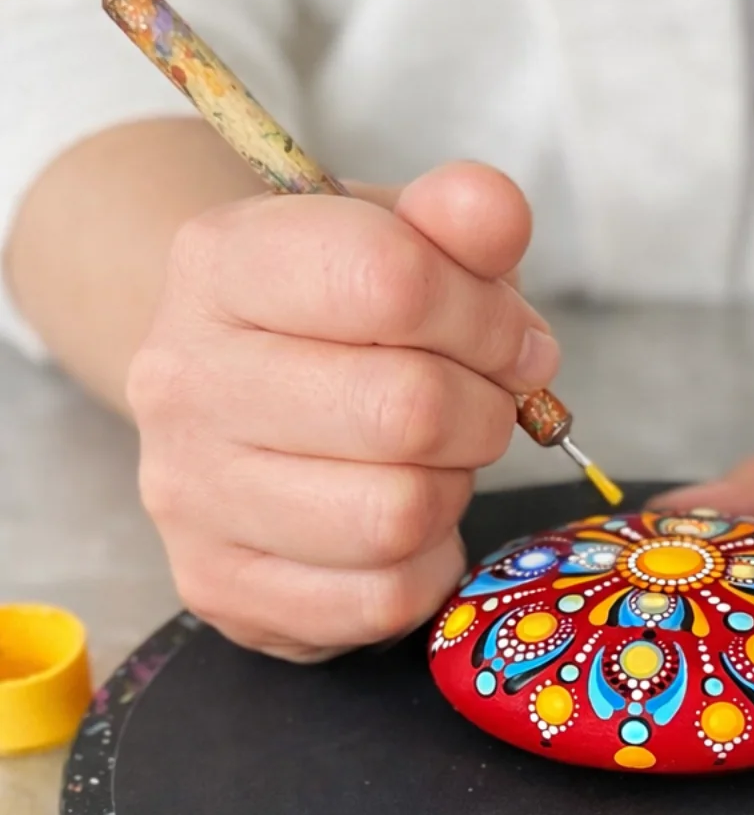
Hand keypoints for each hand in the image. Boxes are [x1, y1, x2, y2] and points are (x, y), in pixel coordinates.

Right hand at [127, 161, 555, 658]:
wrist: (234, 393)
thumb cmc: (336, 314)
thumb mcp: (398, 238)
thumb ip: (461, 217)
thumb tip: (496, 215)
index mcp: (221, 262)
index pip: (390, 280)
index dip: (489, 317)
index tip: (511, 338)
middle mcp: (182, 377)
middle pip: (407, 408)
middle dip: (484, 409)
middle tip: (486, 403)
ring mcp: (188, 492)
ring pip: (398, 513)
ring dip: (453, 488)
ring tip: (435, 461)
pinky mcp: (219, 587)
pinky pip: (382, 598)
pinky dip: (425, 564)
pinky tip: (403, 526)